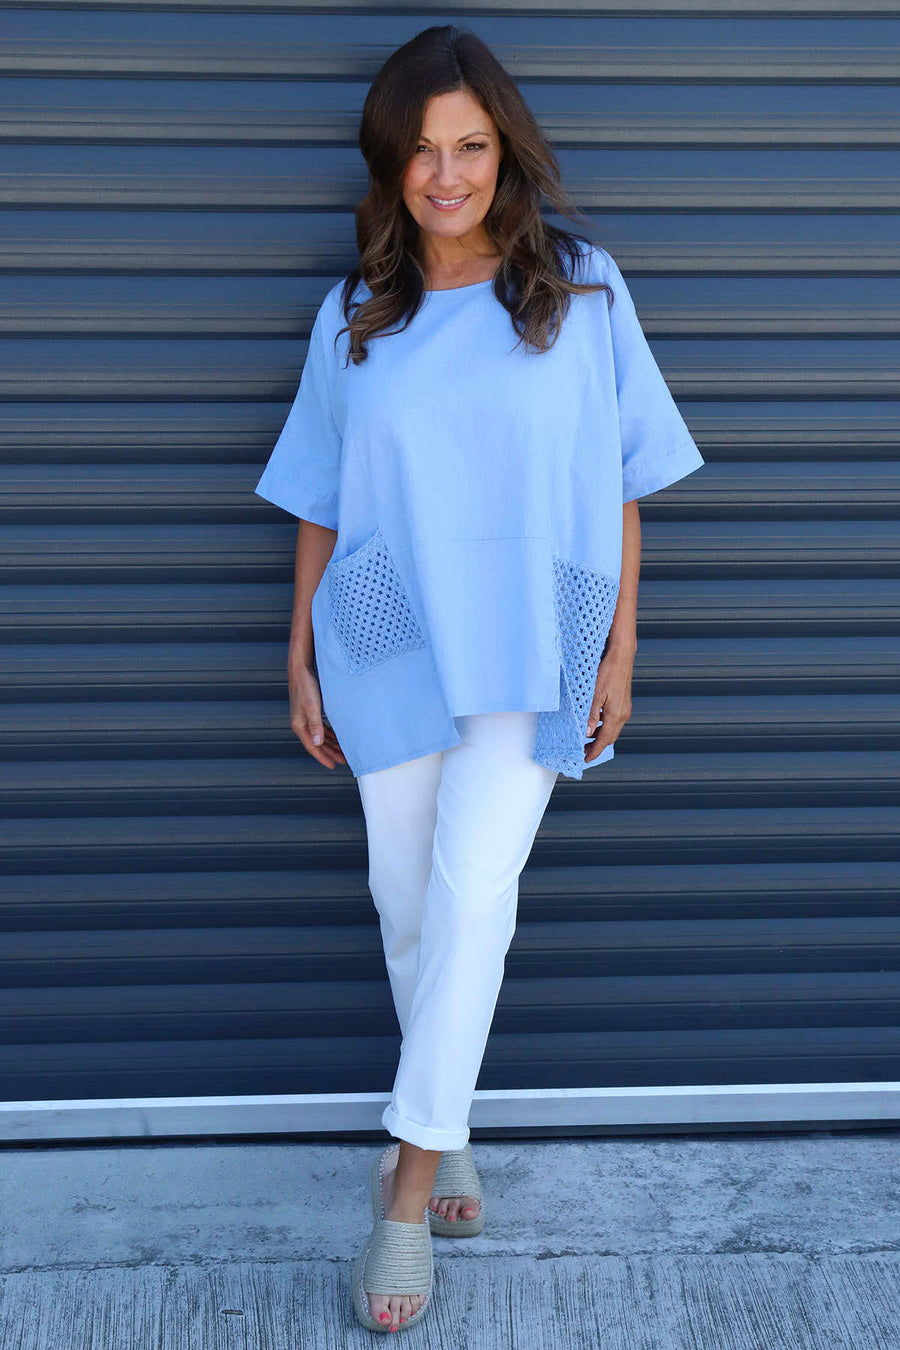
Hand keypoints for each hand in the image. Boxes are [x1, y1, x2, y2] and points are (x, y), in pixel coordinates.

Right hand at [288, 659, 347, 769]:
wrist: (300, 668)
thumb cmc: (306, 685)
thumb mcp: (312, 706)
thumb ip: (315, 725)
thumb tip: (318, 743)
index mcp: (300, 725)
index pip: (313, 747)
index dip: (323, 757)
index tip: (334, 766)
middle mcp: (301, 723)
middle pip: (317, 743)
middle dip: (330, 752)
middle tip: (344, 760)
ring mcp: (305, 717)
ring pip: (320, 736)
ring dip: (331, 744)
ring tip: (343, 750)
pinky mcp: (311, 710)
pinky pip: (321, 727)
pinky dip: (329, 733)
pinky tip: (338, 735)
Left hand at [584, 642, 634, 763]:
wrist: (621, 656)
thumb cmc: (608, 671)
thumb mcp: (595, 694)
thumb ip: (591, 715)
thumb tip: (587, 733)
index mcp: (616, 715)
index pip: (604, 740)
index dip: (594, 752)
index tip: (585, 759)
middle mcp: (623, 714)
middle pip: (609, 737)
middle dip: (596, 746)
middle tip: (583, 751)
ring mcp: (624, 708)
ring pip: (612, 729)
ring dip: (600, 736)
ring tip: (586, 739)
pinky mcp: (623, 703)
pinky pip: (614, 721)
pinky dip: (604, 726)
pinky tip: (595, 723)